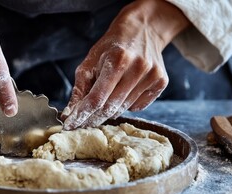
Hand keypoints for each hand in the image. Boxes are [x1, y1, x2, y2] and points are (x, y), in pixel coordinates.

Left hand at [61, 0, 189, 129]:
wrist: (142, 30)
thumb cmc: (112, 47)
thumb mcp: (91, 61)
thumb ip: (80, 88)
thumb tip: (70, 114)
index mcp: (117, 60)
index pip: (96, 98)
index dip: (82, 114)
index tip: (70, 125)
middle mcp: (138, 68)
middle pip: (110, 107)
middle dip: (93, 117)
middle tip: (83, 123)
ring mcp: (152, 76)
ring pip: (124, 109)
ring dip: (109, 111)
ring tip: (102, 103)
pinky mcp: (161, 82)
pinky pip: (138, 106)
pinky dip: (126, 105)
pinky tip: (122, 92)